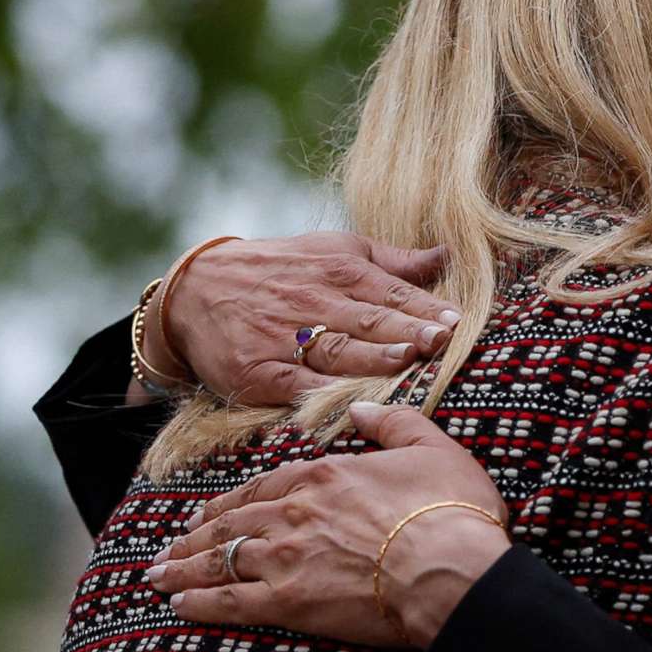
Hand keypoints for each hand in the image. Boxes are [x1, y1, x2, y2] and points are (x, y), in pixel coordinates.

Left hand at [145, 403, 511, 645]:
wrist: (450, 568)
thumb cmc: (450, 511)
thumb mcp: (430, 449)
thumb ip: (391, 425)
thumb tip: (361, 410)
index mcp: (323, 476)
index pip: (264, 486)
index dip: (232, 501)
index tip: (211, 511)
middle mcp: (294, 513)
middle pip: (231, 523)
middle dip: (195, 535)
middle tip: (169, 548)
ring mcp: (286, 557)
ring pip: (221, 560)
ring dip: (185, 568)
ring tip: (159, 576)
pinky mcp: (289, 602)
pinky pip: (230, 601)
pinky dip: (200, 603)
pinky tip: (178, 606)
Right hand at [159, 233, 459, 406]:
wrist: (197, 291)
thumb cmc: (281, 270)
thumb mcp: (333, 251)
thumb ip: (392, 262)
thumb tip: (446, 253)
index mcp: (337, 271)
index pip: (388, 291)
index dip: (422, 306)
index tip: (455, 320)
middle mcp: (313, 302)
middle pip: (367, 319)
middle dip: (405, 329)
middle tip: (441, 339)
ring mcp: (284, 339)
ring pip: (335, 350)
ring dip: (373, 358)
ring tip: (406, 361)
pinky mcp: (259, 371)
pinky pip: (296, 384)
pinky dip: (323, 393)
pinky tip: (351, 400)